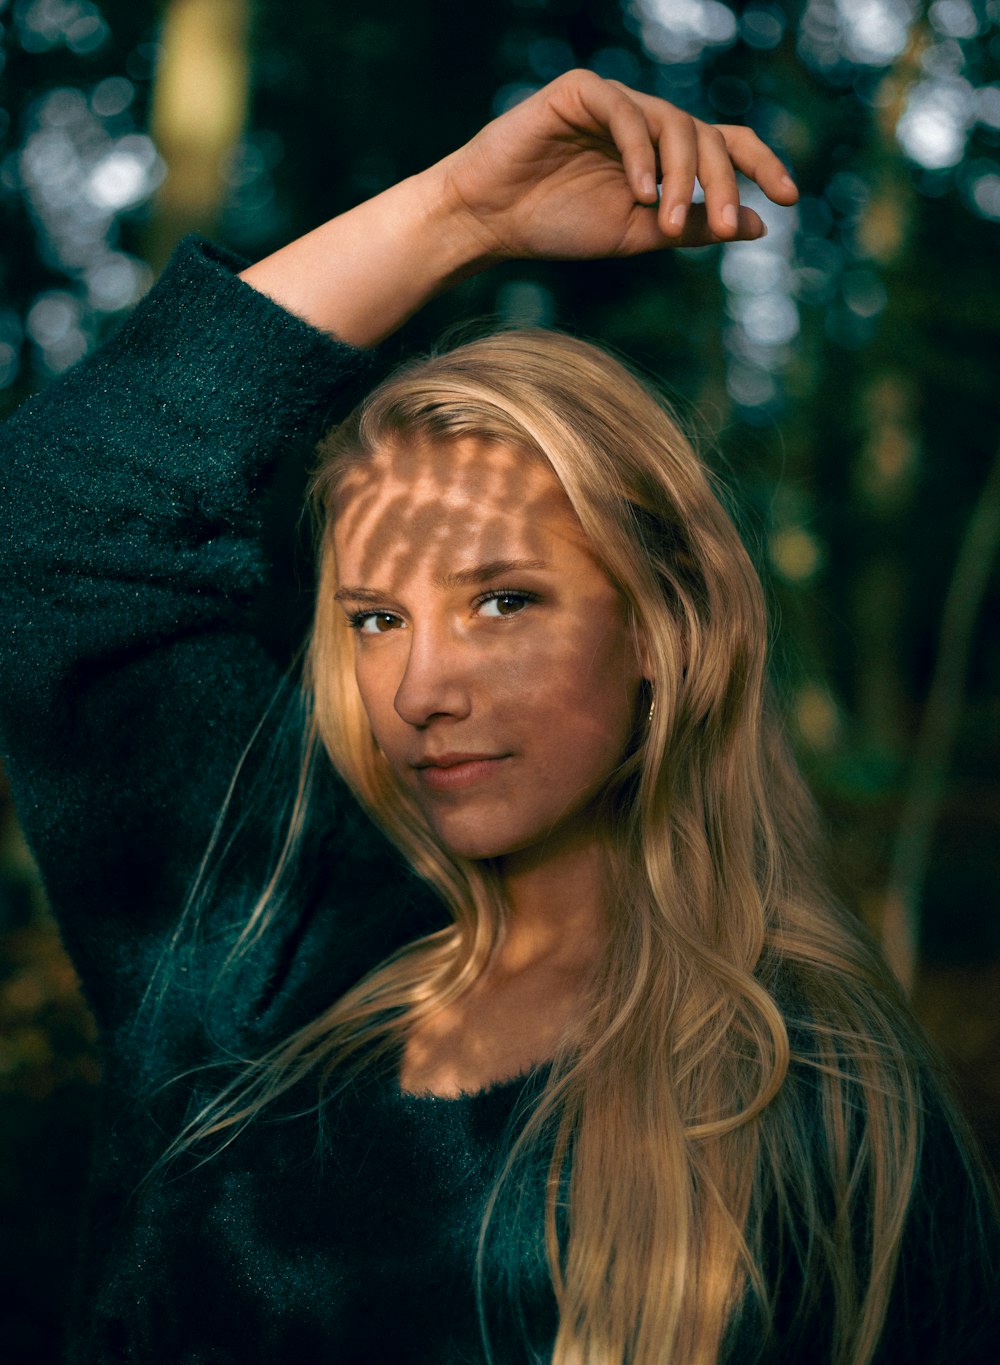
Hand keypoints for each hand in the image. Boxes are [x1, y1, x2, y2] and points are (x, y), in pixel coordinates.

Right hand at [432, 69, 797, 262]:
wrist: (491, 221)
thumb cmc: (556, 226)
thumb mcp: (637, 235)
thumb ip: (694, 227)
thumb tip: (760, 226)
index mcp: (663, 154)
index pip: (726, 145)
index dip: (762, 165)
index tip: (790, 199)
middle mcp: (645, 122)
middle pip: (707, 137)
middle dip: (722, 183)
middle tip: (727, 226)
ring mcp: (614, 103)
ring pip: (672, 124)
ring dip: (679, 177)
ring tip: (664, 220)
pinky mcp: (578, 92)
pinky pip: (624, 110)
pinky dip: (638, 150)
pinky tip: (639, 190)